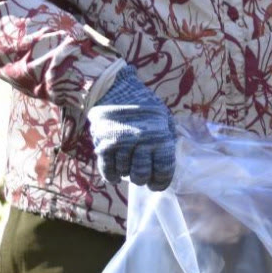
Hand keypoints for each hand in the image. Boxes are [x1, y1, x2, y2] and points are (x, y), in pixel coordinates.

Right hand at [87, 66, 177, 189]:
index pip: (164, 170)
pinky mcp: (102, 145)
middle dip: (143, 178)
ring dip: (127, 172)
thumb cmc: (144, 106)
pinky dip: (112, 175)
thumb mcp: (164, 118)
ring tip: (130, 164)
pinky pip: (107, 170)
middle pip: (141, 176)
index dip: (161, 181)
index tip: (157, 183)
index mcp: (160, 137)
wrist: (115, 89)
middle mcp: (141, 142)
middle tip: (143, 174)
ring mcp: (120, 144)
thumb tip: (169, 162)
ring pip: (124, 173)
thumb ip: (168, 139)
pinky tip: (116, 173)